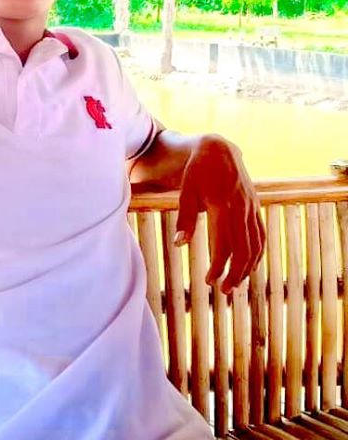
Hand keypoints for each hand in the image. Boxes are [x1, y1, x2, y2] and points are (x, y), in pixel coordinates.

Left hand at [174, 134, 264, 293]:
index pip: (225, 245)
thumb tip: (179, 244)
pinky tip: (250, 265)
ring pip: (256, 245)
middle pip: (244, 250)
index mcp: (223, 207)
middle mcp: (241, 210)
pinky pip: (261, 234)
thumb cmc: (197, 171)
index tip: (209, 280)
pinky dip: (258, 252)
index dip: (218, 266)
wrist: (218, 149)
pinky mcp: (255, 206)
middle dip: (235, 273)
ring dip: (248, 267)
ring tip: (236, 283)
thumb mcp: (186, 192)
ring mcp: (251, 208)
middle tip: (223, 290)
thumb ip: (185, 219)